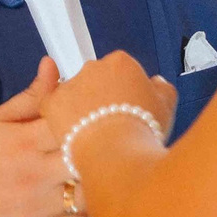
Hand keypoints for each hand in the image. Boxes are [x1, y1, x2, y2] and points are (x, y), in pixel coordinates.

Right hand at [0, 59, 87, 216]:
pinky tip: (85, 193)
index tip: (97, 112)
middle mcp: (35, 174)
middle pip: (89, 158)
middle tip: (109, 141)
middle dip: (102, 148)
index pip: (74, 123)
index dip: (91, 116)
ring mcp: (39, 206)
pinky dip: (88, 206)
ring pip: (89, 192)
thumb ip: (31, 97)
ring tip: (101, 170)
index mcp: (24, 141)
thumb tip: (54, 65)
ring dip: (99, 179)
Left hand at [43, 51, 178, 167]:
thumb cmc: (144, 129)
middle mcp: (92, 67)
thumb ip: (162, 90)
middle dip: (102, 96)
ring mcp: (69, 84)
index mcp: (121, 62)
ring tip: (92, 132)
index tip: (128, 108)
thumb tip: (156, 83)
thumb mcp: (166, 107)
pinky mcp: (50, 104)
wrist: (116, 153)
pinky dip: (59, 117)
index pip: (122, 70)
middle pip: (97, 79)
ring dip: (80, 106)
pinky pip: (53, 107)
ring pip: (74, 93)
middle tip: (110, 120)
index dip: (125, 90)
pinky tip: (70, 132)